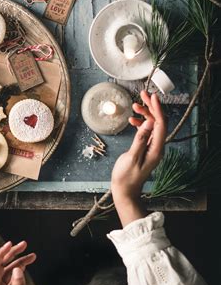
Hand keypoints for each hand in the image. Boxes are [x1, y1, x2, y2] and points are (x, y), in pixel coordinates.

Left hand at [0, 240, 35, 284]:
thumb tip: (17, 270)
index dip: (1, 254)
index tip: (10, 244)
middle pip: (1, 267)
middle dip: (12, 254)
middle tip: (24, 245)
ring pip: (6, 274)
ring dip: (17, 264)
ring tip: (31, 256)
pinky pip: (8, 282)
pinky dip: (17, 274)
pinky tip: (25, 269)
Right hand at [111, 91, 166, 225]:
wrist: (125, 190)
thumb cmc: (126, 176)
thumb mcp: (132, 157)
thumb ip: (140, 139)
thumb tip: (149, 123)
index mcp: (156, 149)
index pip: (160, 124)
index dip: (157, 109)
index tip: (151, 97)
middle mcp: (157, 147)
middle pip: (158, 122)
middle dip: (151, 107)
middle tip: (143, 95)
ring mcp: (151, 147)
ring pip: (152, 125)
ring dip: (145, 114)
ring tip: (135, 106)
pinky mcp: (145, 148)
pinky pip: (146, 131)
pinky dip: (140, 123)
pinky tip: (132, 120)